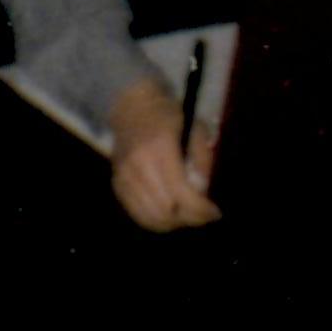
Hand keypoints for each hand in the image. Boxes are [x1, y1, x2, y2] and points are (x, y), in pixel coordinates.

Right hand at [106, 73, 221, 231]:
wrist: (131, 107)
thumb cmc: (167, 115)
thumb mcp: (195, 127)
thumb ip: (202, 158)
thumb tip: (204, 190)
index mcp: (159, 149)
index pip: (180, 193)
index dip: (199, 209)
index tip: (215, 212)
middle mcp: (138, 167)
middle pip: (165, 211)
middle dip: (188, 219)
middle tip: (204, 215)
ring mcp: (123, 178)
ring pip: (149, 218)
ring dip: (172, 223)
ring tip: (188, 216)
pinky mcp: (116, 185)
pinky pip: (136, 214)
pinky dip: (155, 220)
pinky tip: (169, 214)